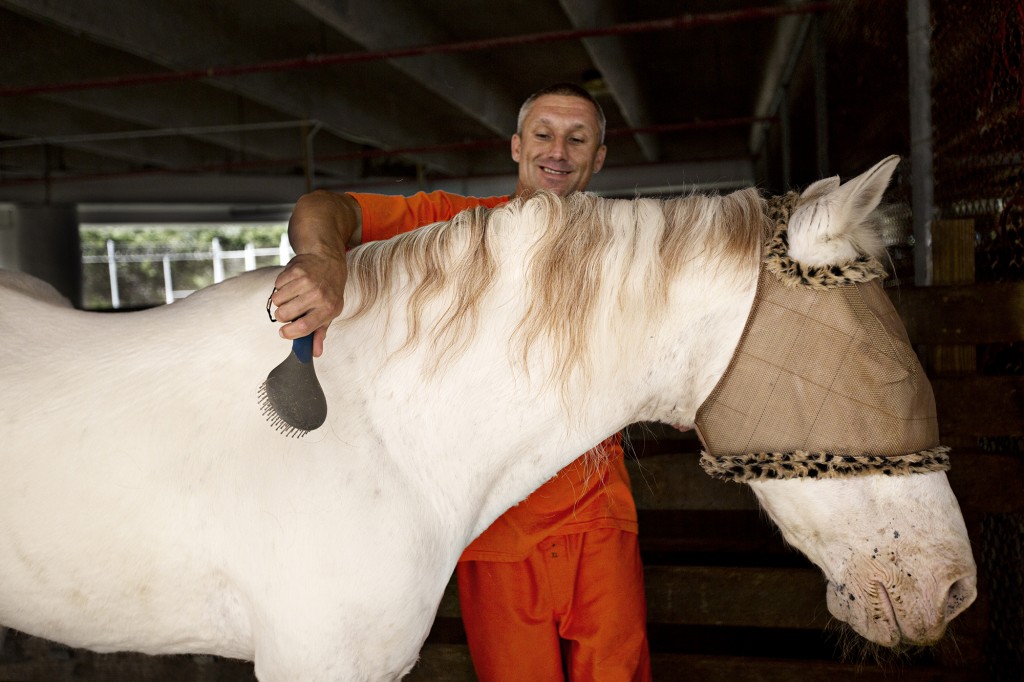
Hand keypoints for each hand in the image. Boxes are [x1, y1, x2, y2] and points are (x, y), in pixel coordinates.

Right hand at [270, 190, 359, 356]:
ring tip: (293, 295)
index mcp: (328, 309)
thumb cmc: (328, 291)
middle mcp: (318, 295)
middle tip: (290, 309)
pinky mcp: (296, 270)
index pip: (302, 328)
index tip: (284, 332)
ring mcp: (307, 281)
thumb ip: (320, 333)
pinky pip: (277, 286)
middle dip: (283, 315)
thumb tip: (314, 353)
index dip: (288, 333)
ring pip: (278, 300)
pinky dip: (281, 286)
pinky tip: (292, 283)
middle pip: (284, 315)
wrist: (329, 260)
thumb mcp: (330, 312)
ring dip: (281, 300)